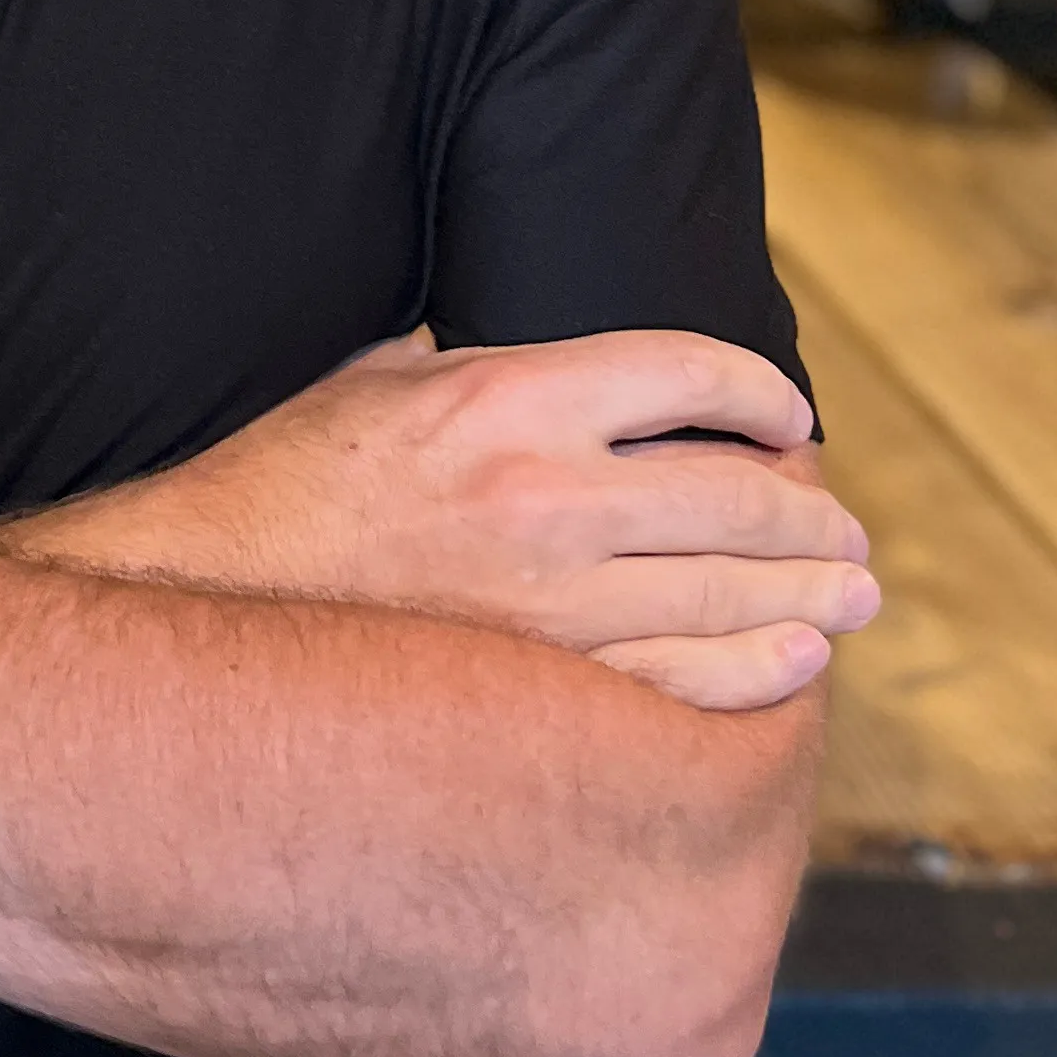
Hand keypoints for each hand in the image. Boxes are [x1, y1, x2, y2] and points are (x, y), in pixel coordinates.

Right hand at [0, 330, 874, 711]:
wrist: (205, 603)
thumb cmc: (288, 485)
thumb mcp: (380, 380)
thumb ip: (479, 364)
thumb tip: (559, 363)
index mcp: (507, 399)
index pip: (689, 371)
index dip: (762, 393)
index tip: (790, 417)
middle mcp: (546, 498)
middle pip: (737, 494)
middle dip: (812, 509)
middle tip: (848, 525)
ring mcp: (552, 609)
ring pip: (734, 597)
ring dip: (813, 592)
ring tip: (851, 593)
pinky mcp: (543, 694)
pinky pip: (689, 688)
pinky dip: (759, 675)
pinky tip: (795, 662)